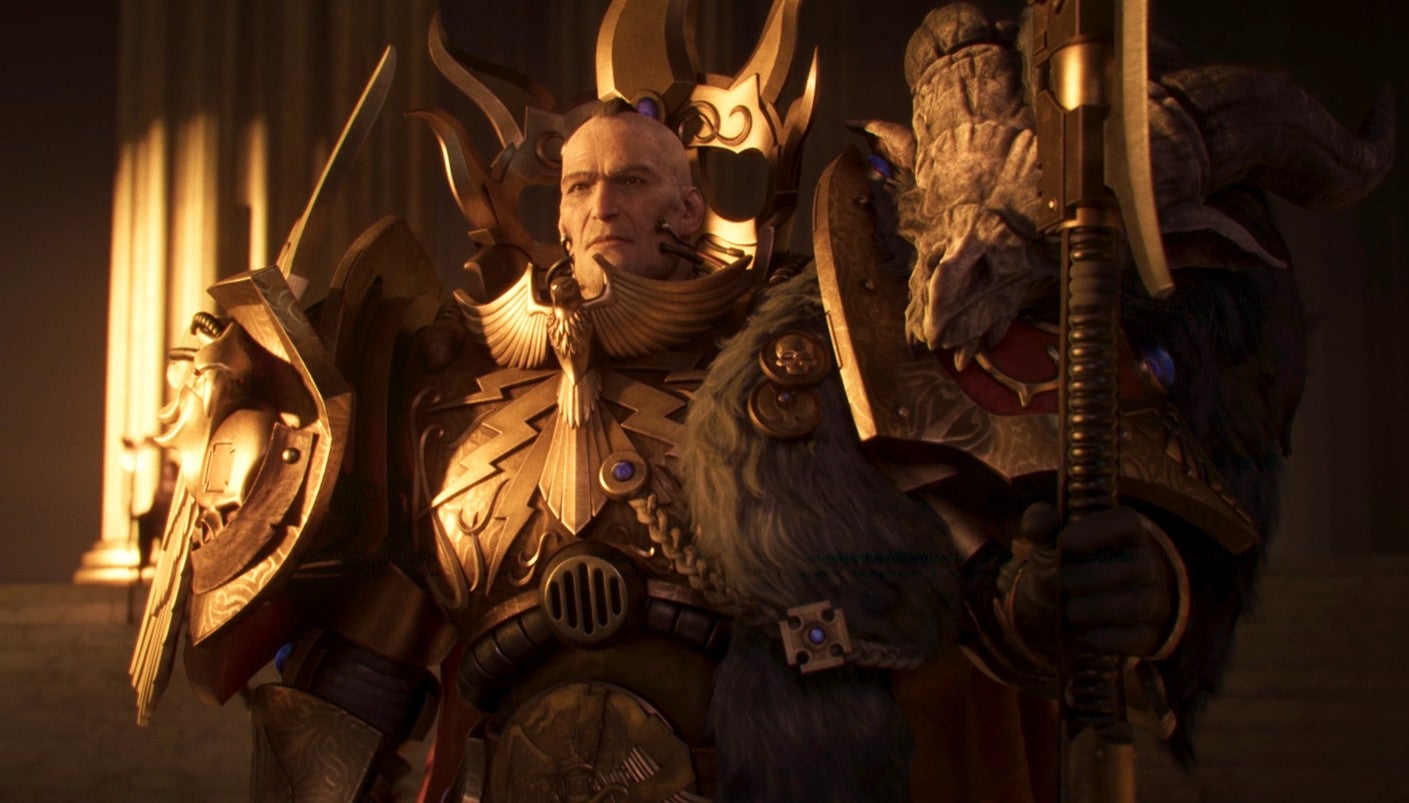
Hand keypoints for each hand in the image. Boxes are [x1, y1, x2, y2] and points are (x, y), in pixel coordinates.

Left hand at [1012, 503, 1181, 658]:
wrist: (1069, 604)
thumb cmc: (1065, 563)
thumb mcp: (1051, 540)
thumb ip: (1041, 525)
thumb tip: (1036, 526)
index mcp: (1127, 533)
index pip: (1127, 522)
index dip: (1098, 530)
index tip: (1065, 540)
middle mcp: (1149, 565)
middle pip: (1137, 567)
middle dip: (1090, 577)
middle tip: (1064, 582)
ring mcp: (1153, 602)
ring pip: (1138, 604)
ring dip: (1094, 609)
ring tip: (1070, 610)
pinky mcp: (1146, 636)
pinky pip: (1134, 639)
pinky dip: (1100, 639)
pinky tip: (1079, 634)